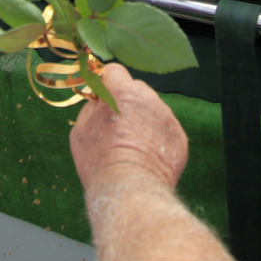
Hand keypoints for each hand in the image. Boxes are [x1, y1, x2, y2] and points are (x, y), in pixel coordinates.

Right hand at [69, 64, 187, 193]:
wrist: (129, 188)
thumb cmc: (99, 160)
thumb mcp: (81, 130)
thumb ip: (92, 108)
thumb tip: (99, 100)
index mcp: (121, 91)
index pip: (115, 71)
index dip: (107, 83)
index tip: (102, 97)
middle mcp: (147, 98)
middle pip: (136, 89)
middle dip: (127, 101)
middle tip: (117, 126)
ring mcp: (166, 116)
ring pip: (153, 109)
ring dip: (143, 120)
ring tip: (132, 147)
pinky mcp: (179, 135)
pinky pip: (165, 129)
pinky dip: (157, 138)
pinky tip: (147, 157)